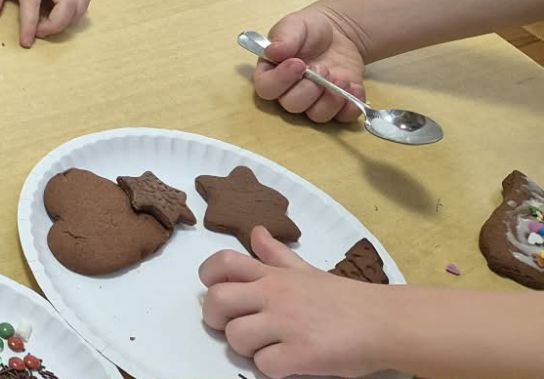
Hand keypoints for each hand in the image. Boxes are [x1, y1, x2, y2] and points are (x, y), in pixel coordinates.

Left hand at [200, 228, 393, 377]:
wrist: (388, 323)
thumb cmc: (347, 300)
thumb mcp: (307, 272)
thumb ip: (276, 256)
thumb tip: (254, 231)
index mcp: (275, 275)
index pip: (222, 263)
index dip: (209, 277)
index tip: (218, 290)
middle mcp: (276, 295)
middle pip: (216, 301)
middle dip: (217, 319)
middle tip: (236, 326)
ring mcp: (288, 323)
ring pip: (236, 338)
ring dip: (248, 348)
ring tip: (270, 346)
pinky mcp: (301, 353)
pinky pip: (264, 365)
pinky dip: (273, 368)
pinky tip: (289, 361)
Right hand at [253, 5, 365, 123]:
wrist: (337, 33)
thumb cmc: (309, 29)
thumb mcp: (295, 25)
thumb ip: (284, 37)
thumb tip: (273, 51)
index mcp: (273, 73)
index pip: (267, 88)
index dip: (281, 80)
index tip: (299, 63)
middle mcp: (289, 92)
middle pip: (292, 104)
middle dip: (310, 89)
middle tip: (323, 68)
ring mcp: (314, 101)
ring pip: (317, 115)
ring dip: (331, 99)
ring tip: (341, 78)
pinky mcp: (337, 105)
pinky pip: (343, 117)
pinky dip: (351, 107)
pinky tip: (355, 87)